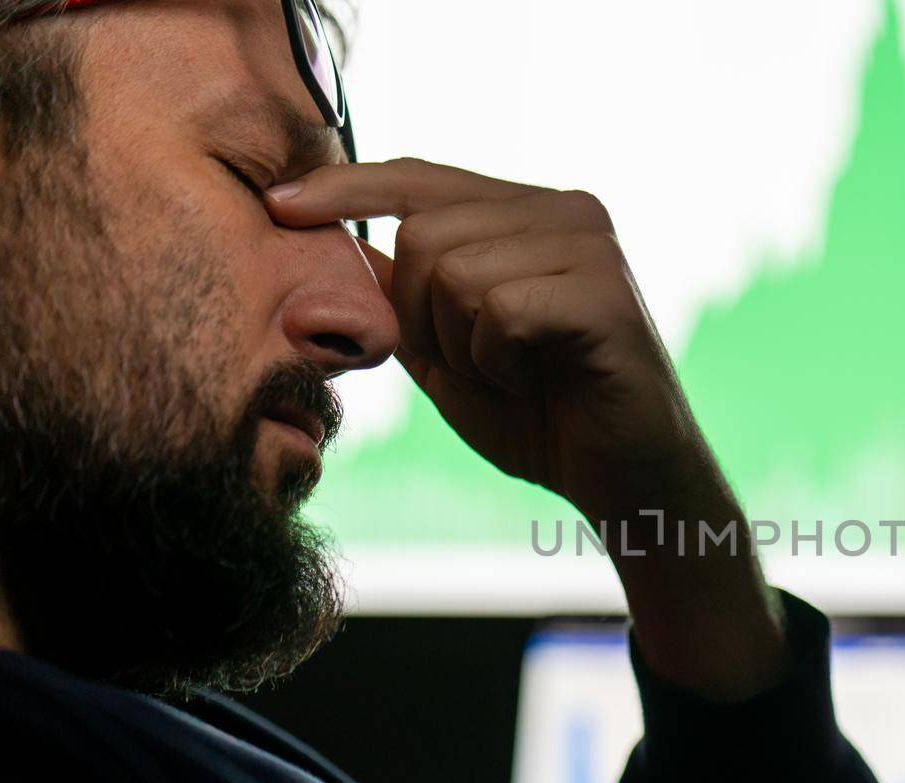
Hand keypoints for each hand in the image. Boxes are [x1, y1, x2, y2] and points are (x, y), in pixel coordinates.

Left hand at [267, 158, 786, 698]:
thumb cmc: (542, 419)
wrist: (623, 482)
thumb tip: (337, 242)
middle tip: (478, 367)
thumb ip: (401, 300)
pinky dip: (499, 362)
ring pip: (457, 273)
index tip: (281, 206)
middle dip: (424, 317)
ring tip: (514, 375)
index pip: (422, 178)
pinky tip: (537, 380)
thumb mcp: (448, 355)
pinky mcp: (606, 294)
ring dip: (465, 347)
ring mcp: (591, 248)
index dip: (349, 189)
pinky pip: (500, 310)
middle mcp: (566, 212)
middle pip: (425, 232)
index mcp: (529, 214)